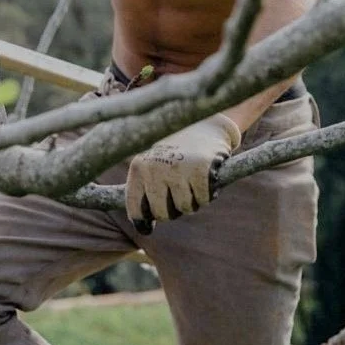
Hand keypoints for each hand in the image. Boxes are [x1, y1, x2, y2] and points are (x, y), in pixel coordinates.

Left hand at [125, 113, 240, 233]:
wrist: (202, 118)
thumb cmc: (174, 147)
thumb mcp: (151, 160)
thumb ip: (145, 187)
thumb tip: (144, 225)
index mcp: (138, 167)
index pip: (135, 208)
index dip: (143, 222)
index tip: (149, 226)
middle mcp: (154, 168)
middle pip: (163, 213)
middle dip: (173, 211)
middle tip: (179, 197)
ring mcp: (178, 168)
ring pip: (186, 208)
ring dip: (193, 201)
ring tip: (193, 183)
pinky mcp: (201, 168)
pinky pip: (204, 198)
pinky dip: (208, 194)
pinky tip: (207, 179)